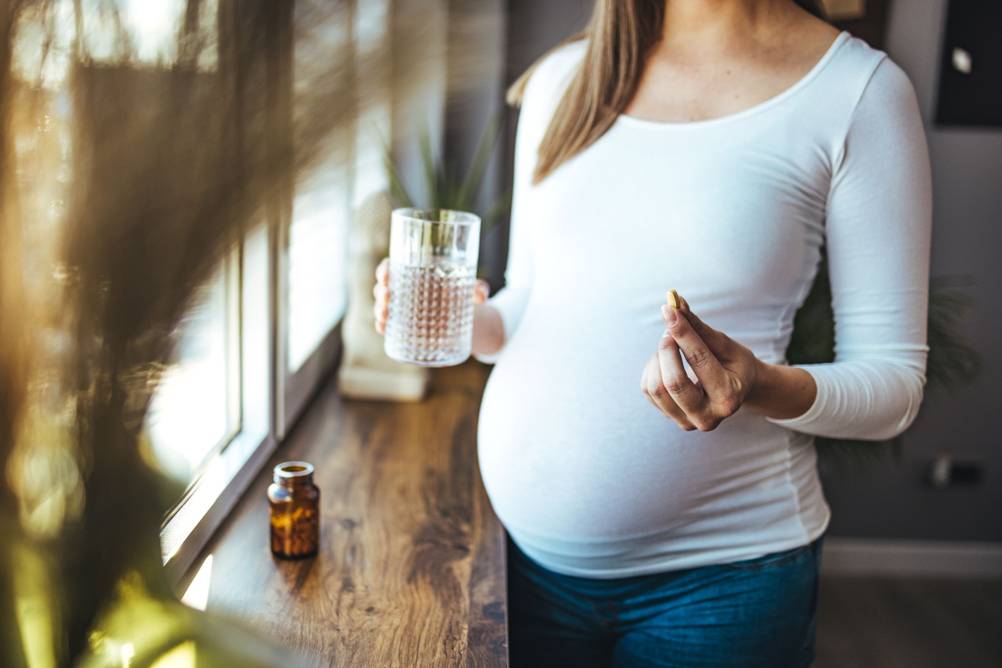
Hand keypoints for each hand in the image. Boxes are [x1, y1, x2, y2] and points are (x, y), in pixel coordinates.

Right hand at [372, 257, 489, 334]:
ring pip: (384, 307)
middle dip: (381, 291)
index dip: (384, 269)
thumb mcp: (471, 290)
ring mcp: (403, 311)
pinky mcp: (405, 328)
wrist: (466, 321)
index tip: (386, 272)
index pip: (392, 267)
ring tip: (385, 313)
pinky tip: (383, 328)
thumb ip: (478, 288)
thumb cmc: (463, 296)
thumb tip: (481, 294)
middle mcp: (404, 291)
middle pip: (384, 288)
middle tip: (388, 295)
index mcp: (414, 274)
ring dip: (379, 310)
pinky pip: (389, 327)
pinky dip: (383, 327)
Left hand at [641, 294, 762, 430]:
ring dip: (658, 358)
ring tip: (671, 345)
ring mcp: (687, 422)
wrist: (736, 391)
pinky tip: (667, 362)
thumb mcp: (725, 345)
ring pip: (655, 388)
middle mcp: (707, 417)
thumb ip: (700, 328)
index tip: (670, 309)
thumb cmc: (734, 364)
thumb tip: (676, 302)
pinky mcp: (670, 418)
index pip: (699, 361)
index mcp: (728, 398)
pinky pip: (648, 389)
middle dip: (667, 349)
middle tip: (670, 328)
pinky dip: (653, 368)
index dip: (682, 332)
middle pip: (673, 383)